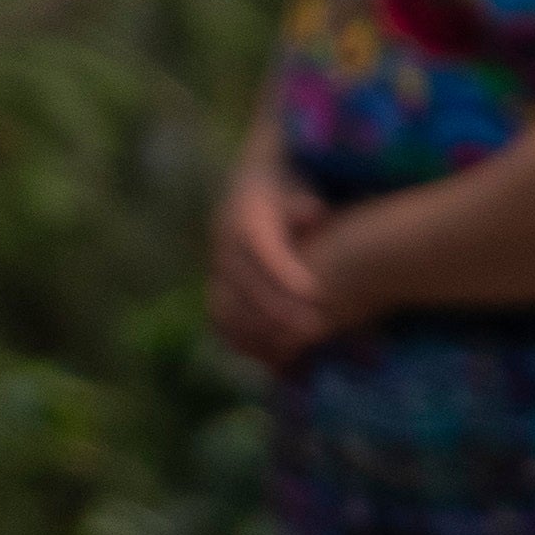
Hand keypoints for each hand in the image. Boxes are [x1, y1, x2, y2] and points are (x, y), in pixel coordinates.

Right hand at [206, 143, 333, 369]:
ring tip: (295, 351)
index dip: (285, 272)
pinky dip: (239, 336)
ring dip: (260, 329)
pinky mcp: (218, 279)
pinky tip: (267, 357)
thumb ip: (304, 200)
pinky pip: (220, 312)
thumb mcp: (298, 183)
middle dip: (280, 308)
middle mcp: (225, 241)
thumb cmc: (289, 184)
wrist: (254, 177)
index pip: (261, 247)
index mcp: (246, 216)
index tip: (315, 293)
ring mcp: (218, 262)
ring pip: (228, 300)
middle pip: (246, 281)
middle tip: (316, 329)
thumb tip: (312, 212)